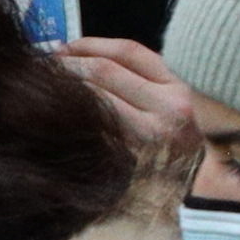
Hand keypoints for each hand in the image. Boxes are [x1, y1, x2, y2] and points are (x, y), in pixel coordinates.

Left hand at [53, 33, 204, 186]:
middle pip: (106, 70)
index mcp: (180, 87)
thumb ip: (146, 82)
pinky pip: (91, 128)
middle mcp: (169, 107)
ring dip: (64, 88)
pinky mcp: (130, 158)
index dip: (91, 44)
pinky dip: (70, 116)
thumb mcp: (175, 106)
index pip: (128, 52)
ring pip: (94, 96)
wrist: (193, 195)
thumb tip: (89, 59)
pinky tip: (58, 115)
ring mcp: (150, 135)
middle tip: (46, 65)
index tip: (67, 47)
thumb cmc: (179, 149)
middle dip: (69, 64)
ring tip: (47, 87)